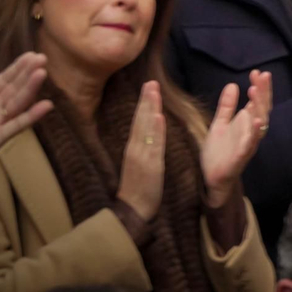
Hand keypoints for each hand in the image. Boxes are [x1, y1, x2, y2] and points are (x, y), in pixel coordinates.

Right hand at [116, 81, 166, 222]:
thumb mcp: (139, 164)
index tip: (149, 87)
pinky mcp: (150, 166)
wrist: (133, 210)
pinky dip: (155, 130)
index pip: (138, 121)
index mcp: (133, 148)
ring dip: (150, 108)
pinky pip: (153, 145)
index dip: (144, 104)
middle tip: (151, 81)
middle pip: (140, 120)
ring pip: (146, 128)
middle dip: (146, 100)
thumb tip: (149, 132)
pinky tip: (158, 117)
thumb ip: (144, 148)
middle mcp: (135, 149)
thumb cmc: (138, 189)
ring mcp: (141, 156)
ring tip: (154, 91)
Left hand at [200, 70, 271, 209]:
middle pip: (262, 108)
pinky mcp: (241, 156)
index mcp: (247, 123)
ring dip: (259, 107)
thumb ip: (226, 106)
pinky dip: (255, 132)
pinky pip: (251, 143)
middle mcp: (252, 132)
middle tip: (262, 75)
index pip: (257, 102)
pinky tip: (257, 120)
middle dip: (263, 91)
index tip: (257, 72)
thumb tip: (233, 84)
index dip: (260, 87)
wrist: (211, 178)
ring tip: (255, 91)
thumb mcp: (219, 124)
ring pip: (260, 123)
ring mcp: (249, 143)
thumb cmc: (218, 152)